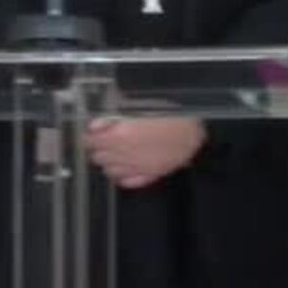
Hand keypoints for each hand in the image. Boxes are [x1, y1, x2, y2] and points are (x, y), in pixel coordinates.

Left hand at [83, 117, 205, 189]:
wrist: (198, 131)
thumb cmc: (172, 113)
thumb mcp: (142, 105)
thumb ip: (114, 115)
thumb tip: (95, 123)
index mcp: (121, 135)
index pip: (90, 140)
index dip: (88, 134)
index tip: (91, 130)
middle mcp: (125, 155)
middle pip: (97, 156)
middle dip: (98, 147)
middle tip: (105, 137)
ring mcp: (137, 168)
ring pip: (108, 170)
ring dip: (108, 160)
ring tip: (117, 149)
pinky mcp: (149, 176)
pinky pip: (125, 181)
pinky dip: (121, 174)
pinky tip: (126, 164)